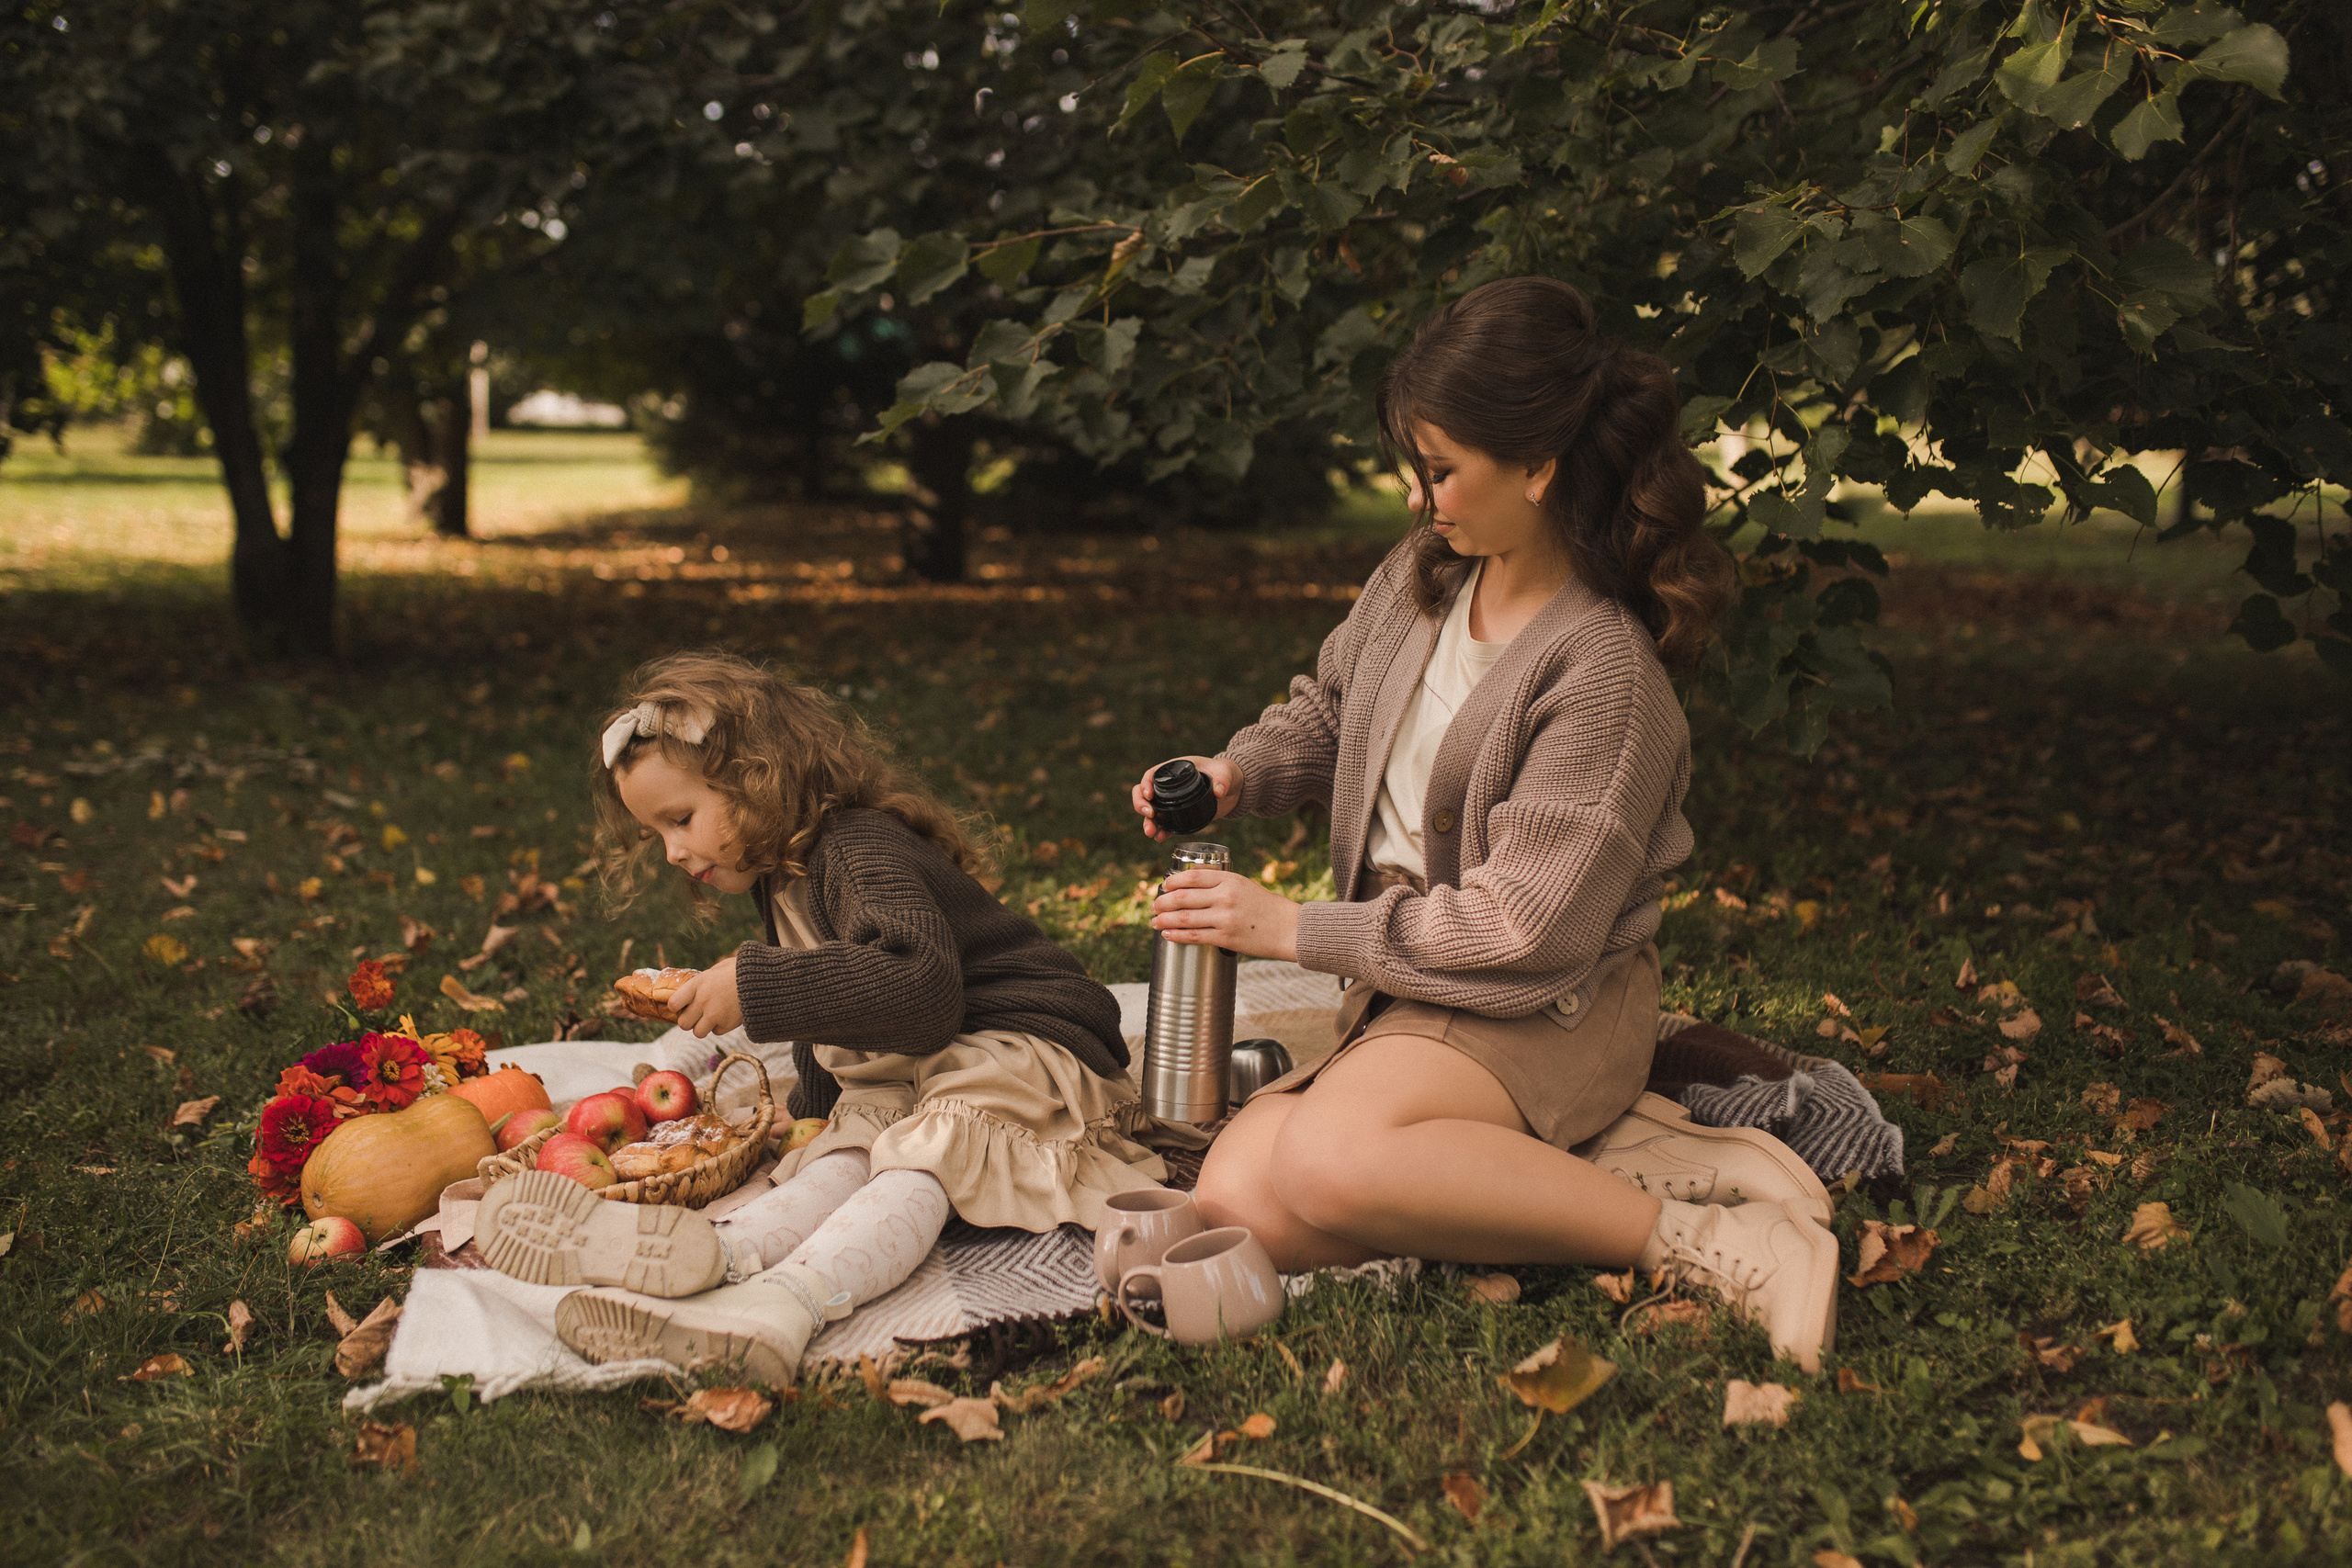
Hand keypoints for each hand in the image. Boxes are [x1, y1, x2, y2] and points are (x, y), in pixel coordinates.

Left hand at [670, 955, 742, 1038]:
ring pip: (698, 1032)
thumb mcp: (718, 969)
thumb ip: (704, 981)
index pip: (673, 1004)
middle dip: (689, 1020)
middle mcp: (703, 1001)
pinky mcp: (727, 1024)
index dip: (677, 1006)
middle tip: (697, 1014)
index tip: (682, 1005)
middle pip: (683, 1024)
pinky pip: (717, 1032)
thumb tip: (693, 991)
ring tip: (712, 1017)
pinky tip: (727, 1015)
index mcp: (698, 984)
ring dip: (703, 1026)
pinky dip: (720, 1026)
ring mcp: (715, 1014)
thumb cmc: (740, 970)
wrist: (764, 979)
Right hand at [1130, 755, 1239, 841]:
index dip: (1145, 784)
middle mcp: (1169, 786)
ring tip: (1150, 832)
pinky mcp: (1181, 815)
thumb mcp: (1226, 772)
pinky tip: (1159, 838)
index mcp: (1174, 770)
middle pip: (1144, 794)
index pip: (1151, 775)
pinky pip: (1166, 824)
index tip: (1149, 795)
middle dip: (1141, 805)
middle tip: (1149, 815)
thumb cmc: (1227, 773)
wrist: (1235, 789)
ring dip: (1147, 822)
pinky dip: (1162, 831)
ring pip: (1152, 811)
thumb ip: (1224, 779)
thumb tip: (1219, 791)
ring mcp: (1173, 802)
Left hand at [1151, 869, 1299, 961]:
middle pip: (1183, 897)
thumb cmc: (1266, 907)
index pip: (1193, 876)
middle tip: (1154, 906)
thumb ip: (1221, 885)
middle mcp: (1226, 896)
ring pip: (1185, 918)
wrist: (1289, 929)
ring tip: (1155, 922)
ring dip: (1165, 920)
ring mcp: (1225, 918)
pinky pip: (1194, 936)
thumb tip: (1191, 889)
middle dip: (1163, 902)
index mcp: (1230, 879)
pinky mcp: (1226, 938)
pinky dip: (1177, 935)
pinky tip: (1167, 935)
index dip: (1173, 881)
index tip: (1164, 886)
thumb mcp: (1244, 886)